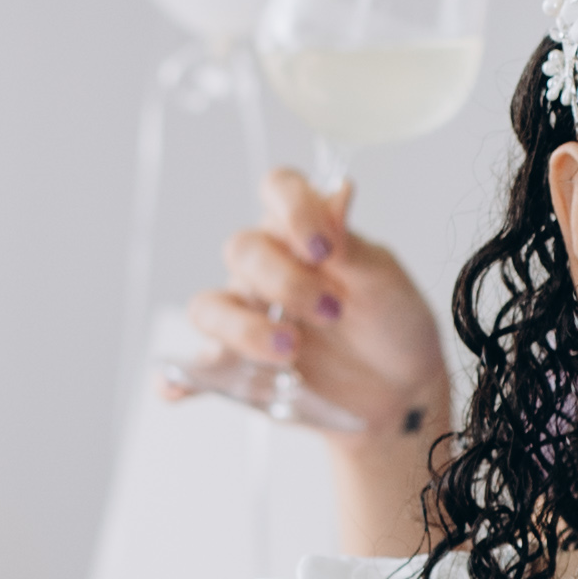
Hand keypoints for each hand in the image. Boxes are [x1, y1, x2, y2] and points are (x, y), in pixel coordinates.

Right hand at [167, 176, 447, 457]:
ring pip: (210, 307)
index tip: (323, 249)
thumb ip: (352, 244)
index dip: (293, 210)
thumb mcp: (383, 281)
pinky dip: (179, 378)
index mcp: (303, 232)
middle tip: (331, 312)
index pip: (279, 190)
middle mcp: (267, 268)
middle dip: (284, 282)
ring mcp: (247, 316)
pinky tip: (177, 389)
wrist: (400, 389)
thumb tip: (339, 192)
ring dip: (244, 328)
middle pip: (241, 250)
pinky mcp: (237, 366)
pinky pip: (194, 369)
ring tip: (290, 352)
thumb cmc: (391, 323)